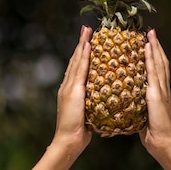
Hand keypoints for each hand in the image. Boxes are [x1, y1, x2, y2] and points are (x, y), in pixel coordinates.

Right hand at [53, 25, 92, 154]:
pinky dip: (83, 56)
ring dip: (82, 45)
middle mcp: (68, 85)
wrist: (69, 141)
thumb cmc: (80, 132)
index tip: (89, 40)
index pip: (78, 68)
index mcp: (71, 90)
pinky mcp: (72, 90)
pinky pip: (79, 70)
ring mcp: (68, 87)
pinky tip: (87, 46)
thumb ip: (91, 103)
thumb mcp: (87, 113)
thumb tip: (102, 98)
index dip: (83, 53)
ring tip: (88, 31)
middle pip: (76, 60)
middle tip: (87, 28)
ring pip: (76, 62)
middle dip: (81, 44)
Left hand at [139, 29, 170, 159]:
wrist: (163, 144)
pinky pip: (153, 72)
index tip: (148, 43)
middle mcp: (162, 88)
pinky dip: (151, 58)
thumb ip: (139, 107)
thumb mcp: (144, 116)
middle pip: (160, 62)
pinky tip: (147, 47)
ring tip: (149, 33)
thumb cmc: (153, 134)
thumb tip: (128, 103)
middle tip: (149, 31)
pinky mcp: (157, 94)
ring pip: (158, 63)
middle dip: (155, 46)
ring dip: (154, 46)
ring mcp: (161, 90)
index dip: (154, 56)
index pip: (157, 70)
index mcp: (159, 93)